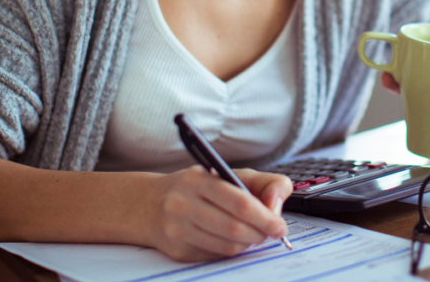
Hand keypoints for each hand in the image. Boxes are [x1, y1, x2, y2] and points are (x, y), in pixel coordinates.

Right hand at [147, 167, 292, 261]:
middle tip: (270, 232)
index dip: (266, 218)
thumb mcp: (230, 174)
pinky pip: (215, 256)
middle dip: (260, 233)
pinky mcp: (177, 250)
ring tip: (250, 233)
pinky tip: (229, 239)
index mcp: (198, 180)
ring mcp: (177, 229)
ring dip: (247, 243)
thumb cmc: (199, 188)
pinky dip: (230, 250)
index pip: (240, 203)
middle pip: (234, 229)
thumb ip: (264, 183)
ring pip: (227, 246)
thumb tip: (276, 208)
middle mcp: (182, 204)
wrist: (149, 204)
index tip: (280, 226)